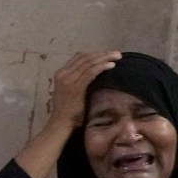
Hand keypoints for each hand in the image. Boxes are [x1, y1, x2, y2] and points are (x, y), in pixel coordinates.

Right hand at [12, 51, 122, 177]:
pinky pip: (91, 72)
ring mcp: (68, 80)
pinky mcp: (75, 87)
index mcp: (61, 73)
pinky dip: (102, 67)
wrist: (60, 124)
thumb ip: (78, 81)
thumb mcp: (70, 92)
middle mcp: (63, 74)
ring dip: (105, 58)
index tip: (107, 54)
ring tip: (117, 57)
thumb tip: (93, 74)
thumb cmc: (68, 112)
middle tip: (116, 53)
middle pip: (85, 57)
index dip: (95, 53)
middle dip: (102, 54)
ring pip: (89, 62)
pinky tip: (111, 66)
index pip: (79, 57)